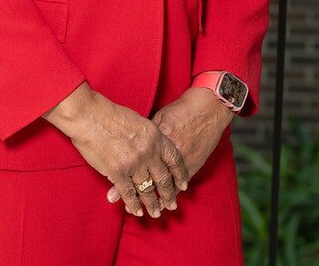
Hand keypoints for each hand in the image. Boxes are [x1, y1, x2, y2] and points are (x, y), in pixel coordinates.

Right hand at [44, 83, 188, 217]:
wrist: (90, 116)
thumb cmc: (110, 115)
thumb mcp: (139, 122)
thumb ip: (149, 137)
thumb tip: (153, 147)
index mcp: (156, 137)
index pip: (174, 159)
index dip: (180, 174)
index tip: (183, 185)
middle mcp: (149, 152)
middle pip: (163, 178)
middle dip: (169, 194)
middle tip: (172, 205)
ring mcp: (135, 163)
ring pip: (147, 189)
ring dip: (152, 203)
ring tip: (156, 213)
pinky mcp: (118, 172)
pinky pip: (129, 193)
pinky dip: (133, 204)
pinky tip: (136, 211)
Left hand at [105, 87, 233, 204]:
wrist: (206, 109)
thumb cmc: (179, 111)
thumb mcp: (156, 120)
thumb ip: (144, 136)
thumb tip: (127, 149)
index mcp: (151, 139)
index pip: (132, 161)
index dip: (122, 177)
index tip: (112, 193)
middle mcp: (162, 151)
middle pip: (145, 176)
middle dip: (135, 194)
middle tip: (124, 206)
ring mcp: (178, 161)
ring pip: (161, 184)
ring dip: (153, 198)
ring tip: (144, 209)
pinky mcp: (191, 164)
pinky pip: (178, 184)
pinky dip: (170, 194)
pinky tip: (164, 202)